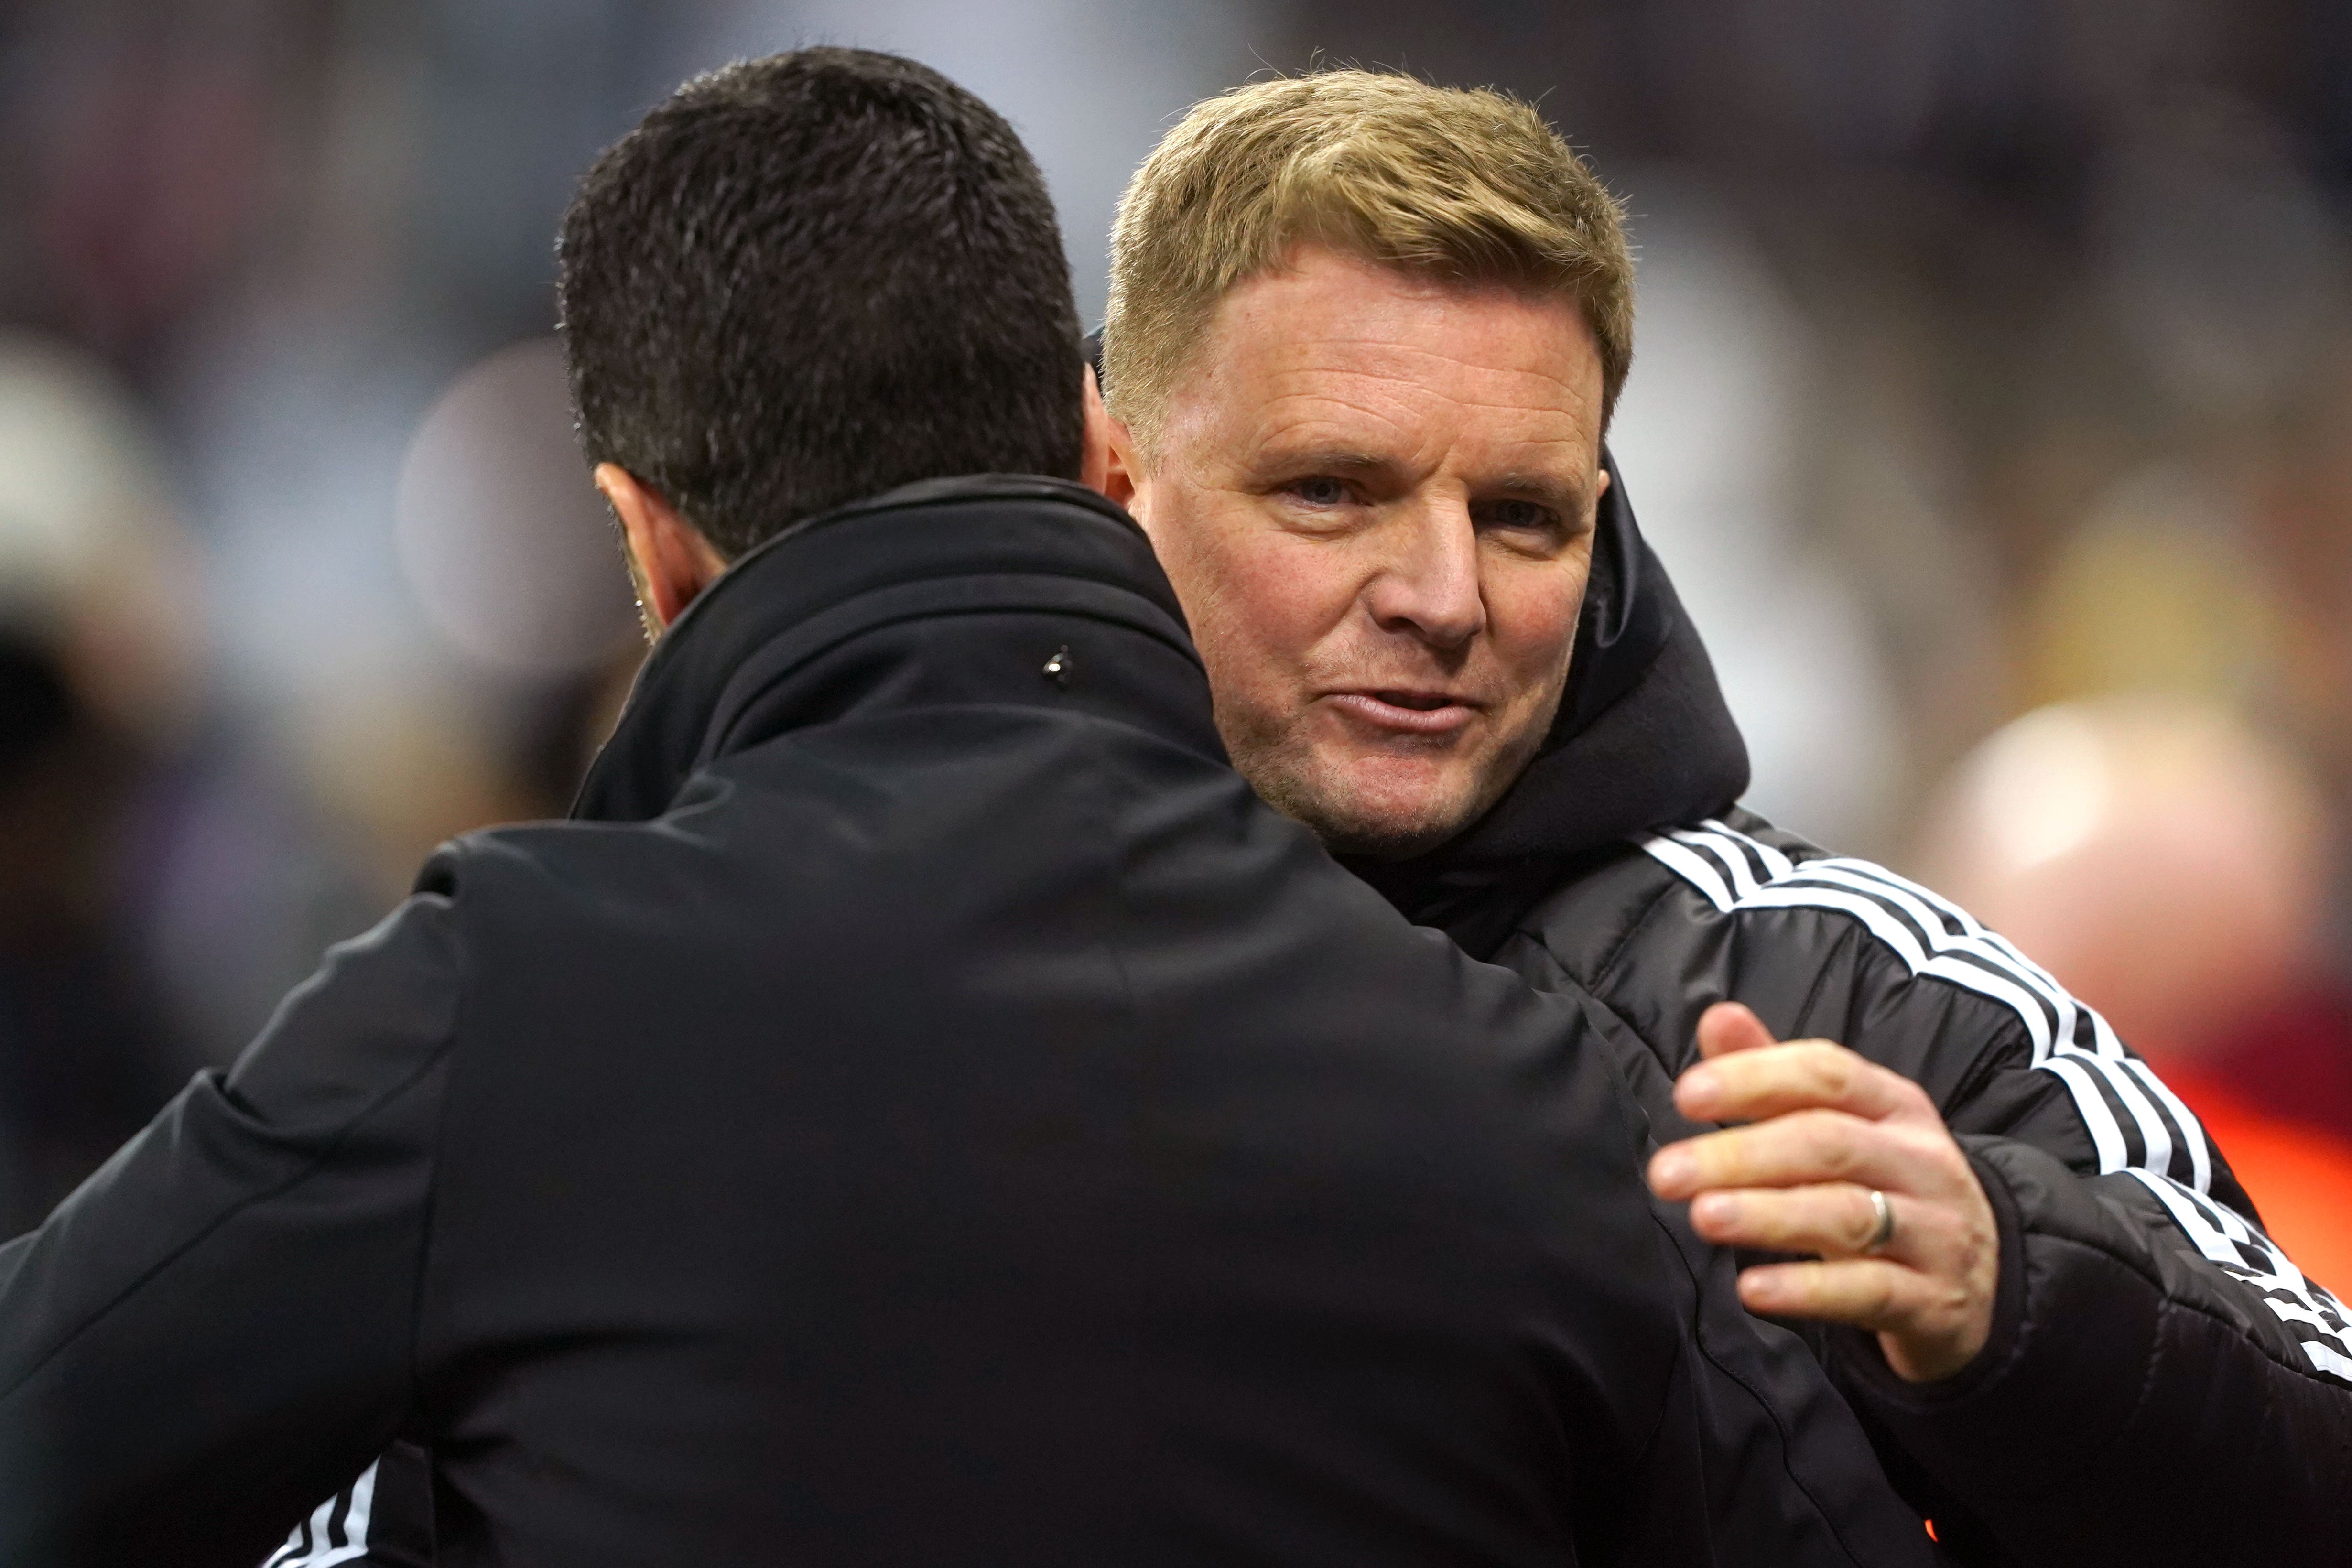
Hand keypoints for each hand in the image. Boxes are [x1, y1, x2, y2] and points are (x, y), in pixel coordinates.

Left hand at [1645, 1002, 1999, 1382]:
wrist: (1982, 1282)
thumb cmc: (1885, 1187)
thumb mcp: (1843, 1126)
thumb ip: (1775, 1078)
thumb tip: (1717, 1018)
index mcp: (1895, 1106)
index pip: (1826, 1074)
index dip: (1755, 1078)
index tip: (1686, 1094)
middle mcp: (1921, 1161)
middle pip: (1829, 1144)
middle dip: (1742, 1154)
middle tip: (1667, 1172)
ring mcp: (1935, 1232)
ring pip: (1848, 1215)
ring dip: (1768, 1216)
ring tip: (1703, 1217)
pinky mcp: (1934, 1301)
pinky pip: (1869, 1291)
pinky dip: (1808, 1289)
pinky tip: (1753, 1289)